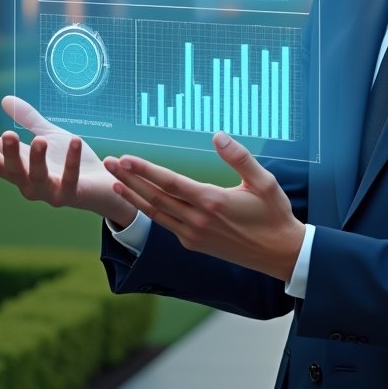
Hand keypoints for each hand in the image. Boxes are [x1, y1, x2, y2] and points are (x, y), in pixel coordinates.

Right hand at [0, 96, 136, 225]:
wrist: (102, 184)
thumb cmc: (70, 160)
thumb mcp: (48, 135)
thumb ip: (28, 120)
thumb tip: (4, 99)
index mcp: (19, 168)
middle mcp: (28, 184)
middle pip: (9, 170)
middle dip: (5, 153)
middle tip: (5, 133)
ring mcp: (48, 192)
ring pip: (35, 178)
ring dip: (36, 159)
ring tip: (40, 140)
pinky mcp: (71, 194)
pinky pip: (69, 178)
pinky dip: (71, 160)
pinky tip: (75, 139)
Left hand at [103, 132, 304, 281]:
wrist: (279, 253)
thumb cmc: (274, 214)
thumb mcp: (264, 181)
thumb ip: (239, 157)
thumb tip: (218, 135)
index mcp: (212, 202)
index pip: (170, 183)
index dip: (145, 170)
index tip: (125, 158)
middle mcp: (198, 220)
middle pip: (155, 197)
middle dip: (129, 179)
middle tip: (109, 163)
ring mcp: (193, 235)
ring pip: (156, 213)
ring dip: (133, 196)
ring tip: (115, 180)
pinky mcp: (194, 243)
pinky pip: (166, 224)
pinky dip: (149, 211)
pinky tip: (140, 201)